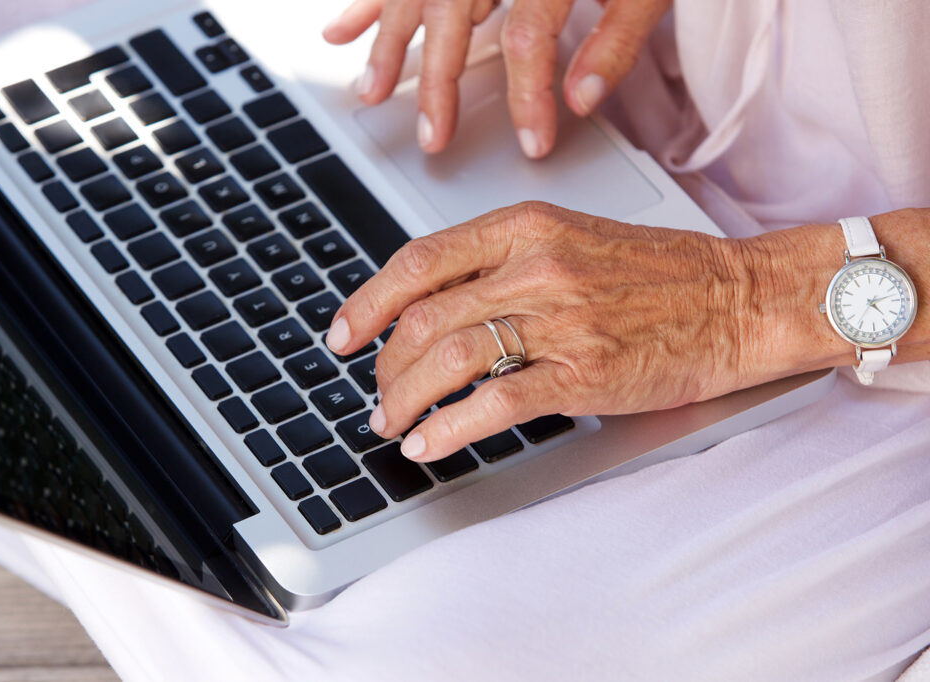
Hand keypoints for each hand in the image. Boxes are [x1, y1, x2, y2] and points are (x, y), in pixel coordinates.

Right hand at [323, 0, 670, 157]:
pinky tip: (342, 29)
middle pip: (451, 16)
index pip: (527, 39)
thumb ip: (616, 41)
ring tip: (371, 93)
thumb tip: (580, 100)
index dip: (528, 97)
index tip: (533, 143)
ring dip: (388, 43)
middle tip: (432, 139)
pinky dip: (370, 3)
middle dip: (437, 85)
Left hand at [325, 202, 761, 461]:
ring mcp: (560, 320)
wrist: (737, 299)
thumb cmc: (659, 273)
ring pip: (447, 359)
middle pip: (422, 318)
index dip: (368, 301)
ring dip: (403, 400)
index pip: (419, 261)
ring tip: (393, 423)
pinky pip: (494, 403)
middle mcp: (535, 267)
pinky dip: (448, 428)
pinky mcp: (584, 373)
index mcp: (526, 228)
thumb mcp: (571, 240)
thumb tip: (433, 308)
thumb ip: (501, 265)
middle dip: (383, 366)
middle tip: (375, 393)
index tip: (343, 333)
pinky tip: (429, 444)